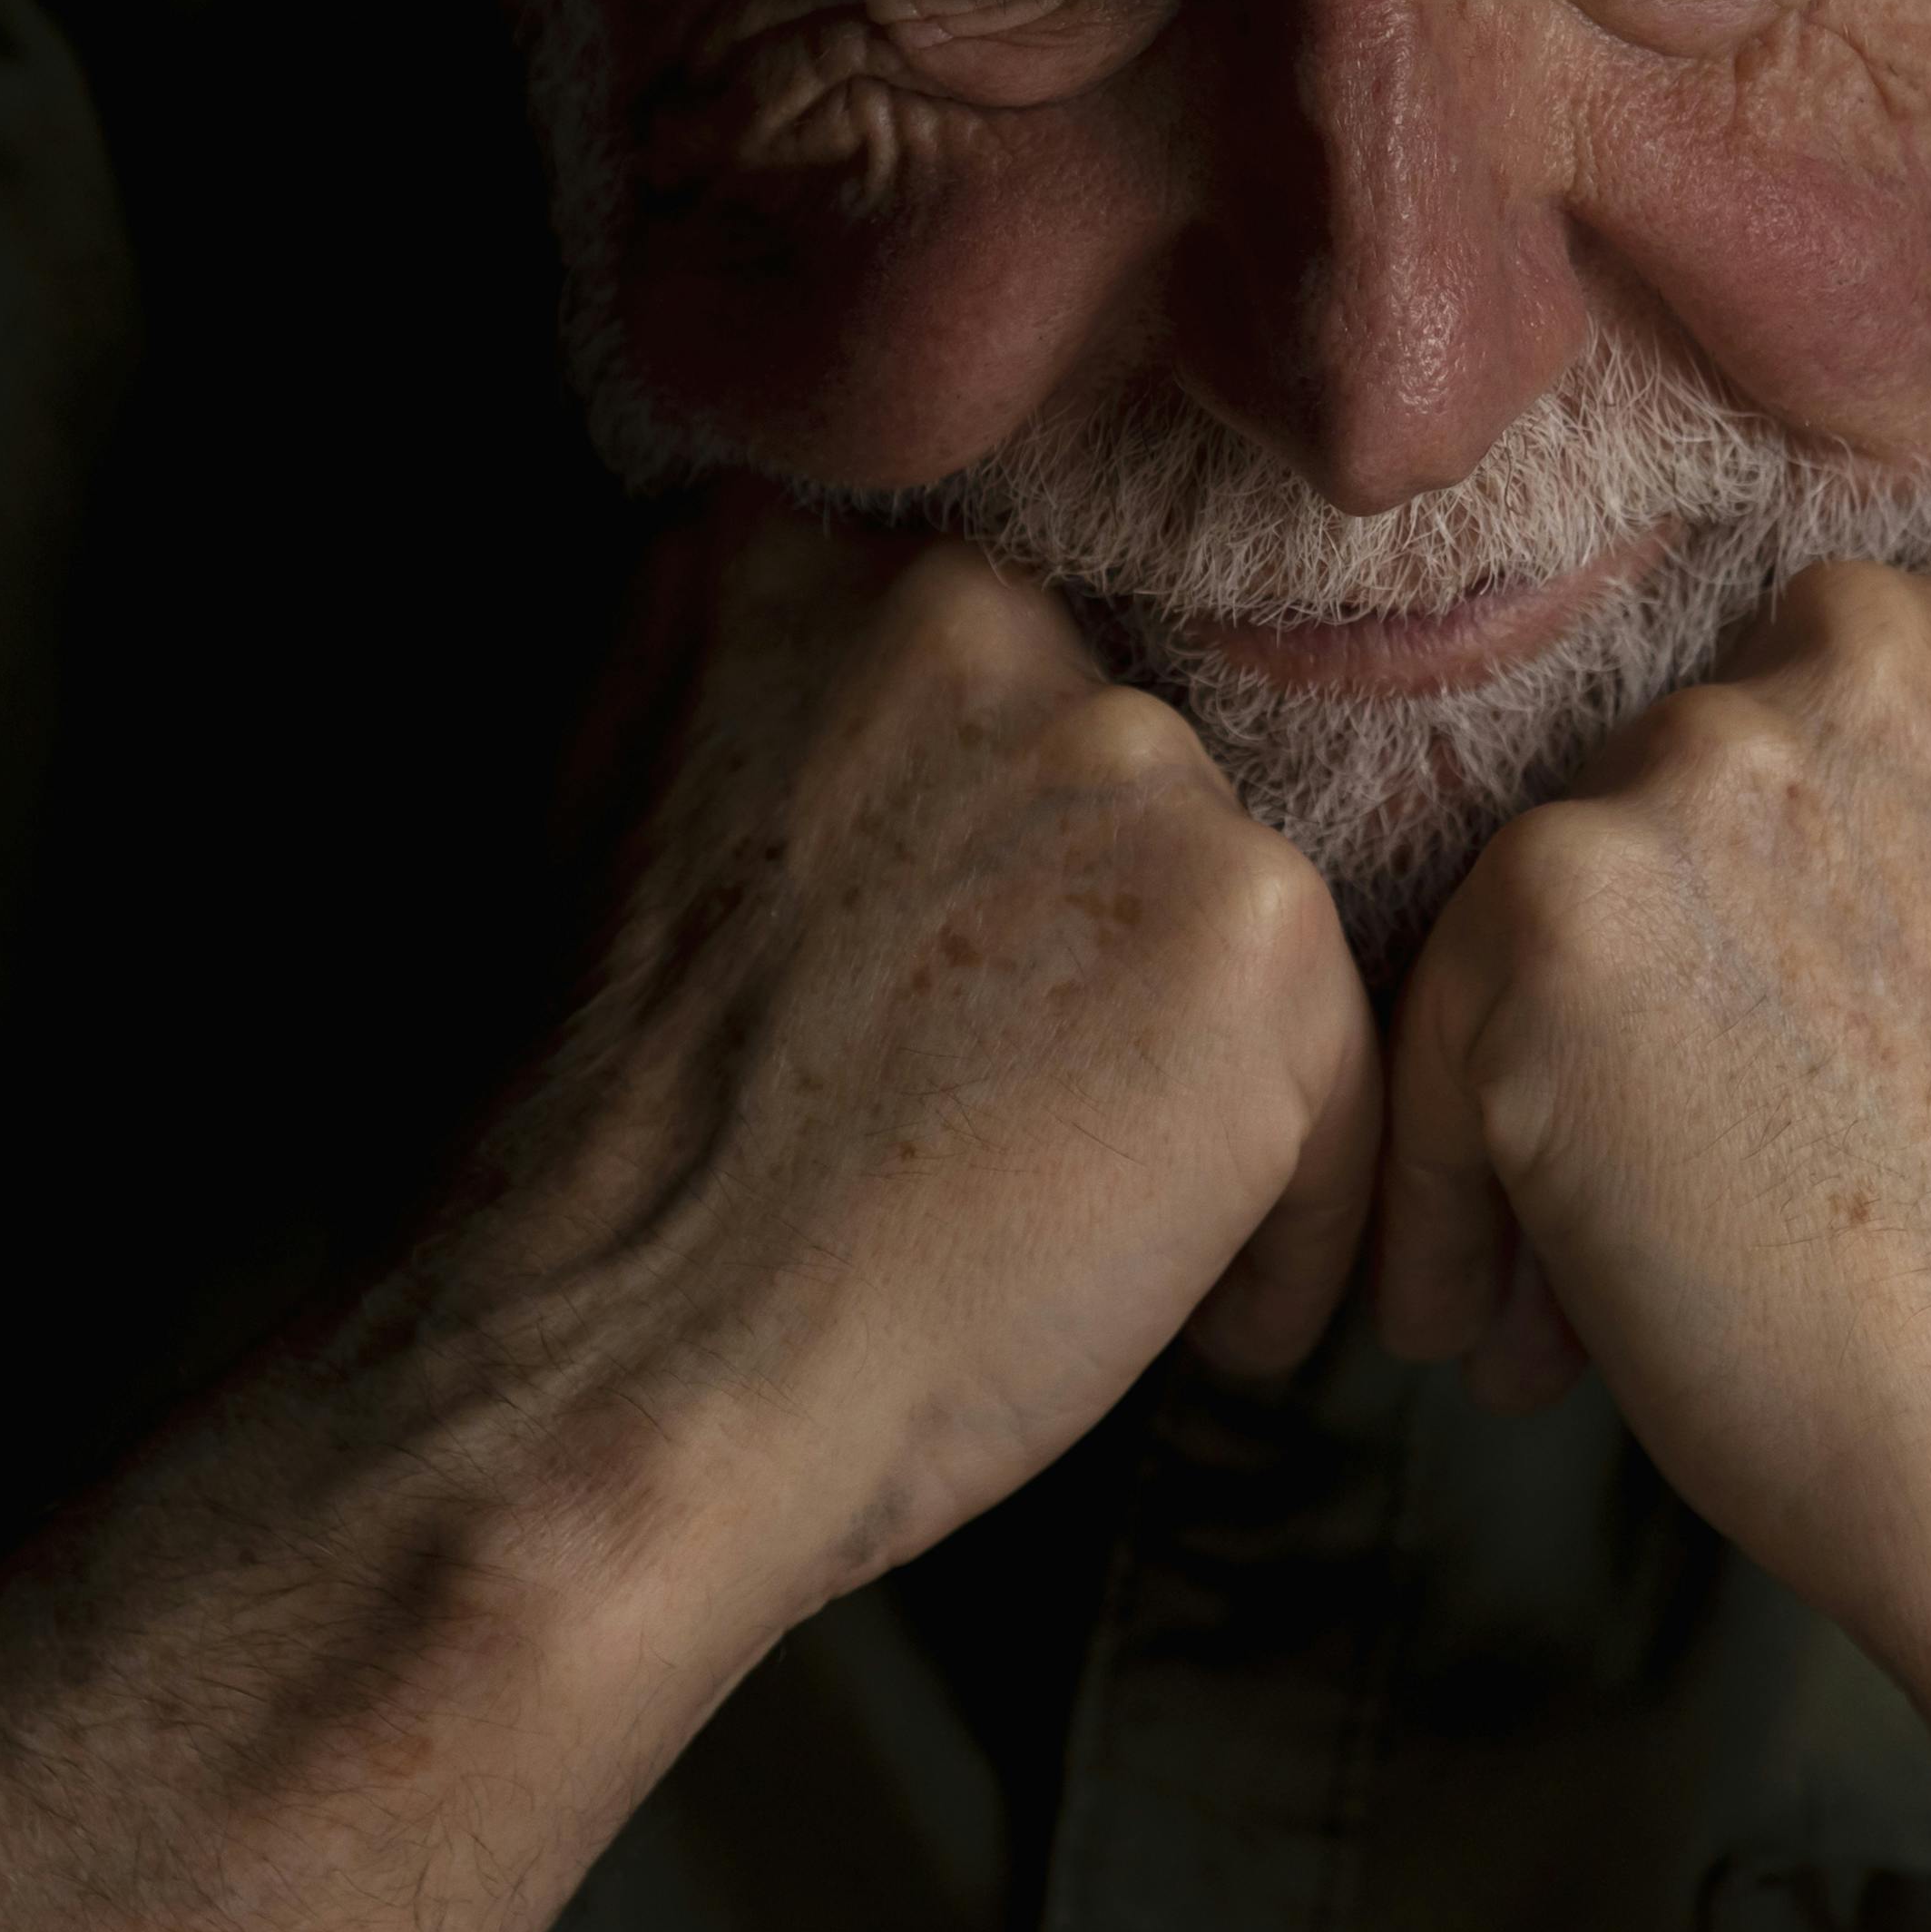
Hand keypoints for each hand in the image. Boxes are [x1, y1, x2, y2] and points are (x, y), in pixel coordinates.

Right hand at [447, 492, 1381, 1616]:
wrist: (616, 1364)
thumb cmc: (590, 1176)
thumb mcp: (616, 840)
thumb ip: (771, 741)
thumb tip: (904, 786)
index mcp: (793, 567)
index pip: (985, 684)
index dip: (993, 872)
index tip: (969, 1004)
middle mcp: (968, 613)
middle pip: (1118, 791)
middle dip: (1097, 965)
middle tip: (1025, 1138)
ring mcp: (1118, 756)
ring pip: (1231, 926)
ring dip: (1198, 1088)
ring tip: (1101, 1247)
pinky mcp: (1246, 923)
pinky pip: (1341, 1075)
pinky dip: (1292, 1225)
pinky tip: (1195, 1335)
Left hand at [1367, 498, 1930, 1655]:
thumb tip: (1731, 774)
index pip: (1788, 669)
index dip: (1755, 872)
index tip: (1754, 1032)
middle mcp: (1862, 628)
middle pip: (1648, 785)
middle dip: (1645, 985)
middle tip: (1672, 1176)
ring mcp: (1707, 754)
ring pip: (1532, 908)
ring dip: (1529, 1088)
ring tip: (1578, 1283)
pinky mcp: (1564, 900)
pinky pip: (1423, 1035)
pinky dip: (1438, 1192)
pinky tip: (1494, 1330)